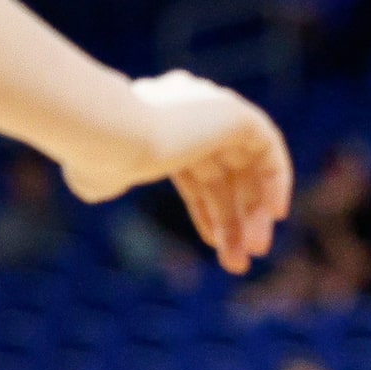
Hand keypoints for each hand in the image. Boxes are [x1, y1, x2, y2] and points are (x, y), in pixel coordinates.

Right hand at [61, 71, 292, 274]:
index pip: (194, 170)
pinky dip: (275, 178)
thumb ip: (107, 175)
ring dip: (251, 212)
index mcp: (155, 119)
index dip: (206, 209)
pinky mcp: (233, 111)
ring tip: (250, 257)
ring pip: (244, 167)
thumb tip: (98, 181)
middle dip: (233, 218)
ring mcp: (210, 108)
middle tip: (240, 261)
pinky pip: (267, 147)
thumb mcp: (95, 172)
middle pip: (222, 171)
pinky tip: (274, 214)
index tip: (214, 243)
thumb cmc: (96, 159)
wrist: (110, 135)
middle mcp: (187, 108)